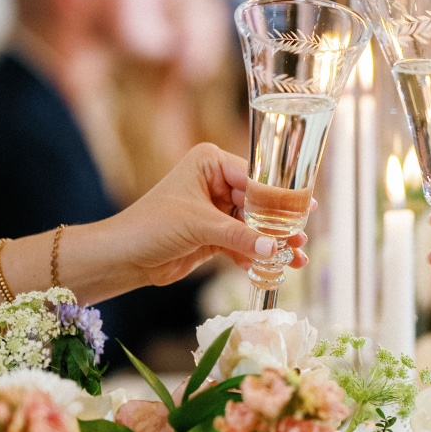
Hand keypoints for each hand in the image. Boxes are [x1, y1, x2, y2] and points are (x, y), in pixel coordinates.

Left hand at [117, 143, 308, 286]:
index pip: (255, 177)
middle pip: (259, 203)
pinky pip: (243, 243)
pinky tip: (276, 268)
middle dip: (279, 224)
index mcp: (211, 163)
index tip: (305, 208)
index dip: (279, 196)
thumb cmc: (152, 226)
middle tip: (303, 237)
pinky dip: (257, 256)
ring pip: (254, 226)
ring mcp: (216, 210)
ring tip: (297, 257)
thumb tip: (275, 248)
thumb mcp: (200, 227)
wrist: (124, 257)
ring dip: (273, 243)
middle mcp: (216, 182)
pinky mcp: (214, 235)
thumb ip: (240, 237)